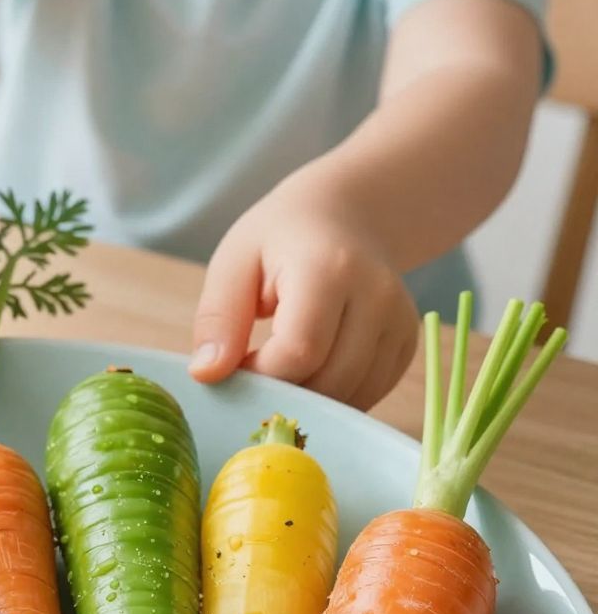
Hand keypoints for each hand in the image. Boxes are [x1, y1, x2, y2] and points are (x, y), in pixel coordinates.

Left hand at [187, 177, 418, 410]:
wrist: (346, 215)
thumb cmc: (281, 238)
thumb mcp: (235, 261)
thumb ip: (218, 317)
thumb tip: (207, 374)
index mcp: (329, 269)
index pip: (298, 351)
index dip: (261, 376)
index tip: (237, 369)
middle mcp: (376, 296)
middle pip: (329, 381)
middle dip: (284, 393)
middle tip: (255, 375)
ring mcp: (400, 321)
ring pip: (351, 396)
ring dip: (309, 399)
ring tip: (281, 368)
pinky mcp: (407, 342)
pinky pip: (369, 393)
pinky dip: (335, 395)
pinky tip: (312, 368)